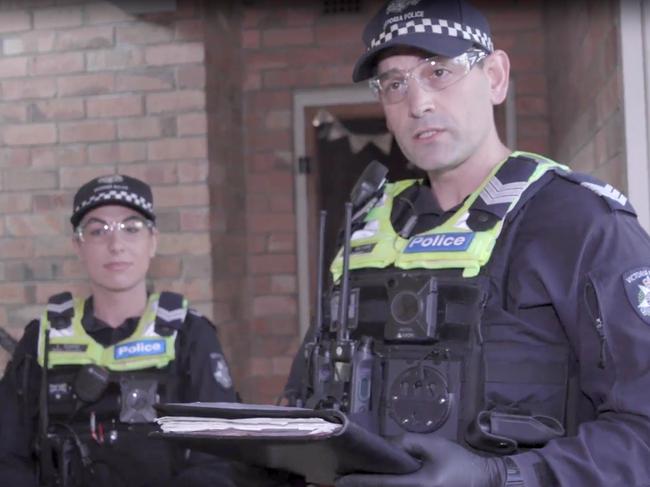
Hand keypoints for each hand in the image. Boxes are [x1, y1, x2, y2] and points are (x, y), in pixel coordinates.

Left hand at [335, 434, 505, 486]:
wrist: (483, 480)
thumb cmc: (458, 462)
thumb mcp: (433, 446)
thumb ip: (406, 443)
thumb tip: (382, 444)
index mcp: (419, 486)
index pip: (381, 484)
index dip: (359, 482)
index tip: (340, 479)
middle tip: (338, 481)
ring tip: (350, 483)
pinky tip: (373, 484)